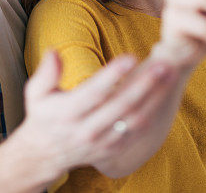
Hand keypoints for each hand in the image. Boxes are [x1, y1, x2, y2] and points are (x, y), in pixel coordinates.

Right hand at [15, 50, 177, 174]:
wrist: (46, 154)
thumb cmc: (44, 114)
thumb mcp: (36, 93)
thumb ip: (46, 73)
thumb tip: (54, 51)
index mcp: (68, 113)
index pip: (94, 92)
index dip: (113, 75)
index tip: (131, 56)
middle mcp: (87, 129)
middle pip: (121, 105)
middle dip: (145, 84)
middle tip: (163, 64)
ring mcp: (103, 142)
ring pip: (135, 119)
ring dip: (155, 97)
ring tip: (170, 74)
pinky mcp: (114, 149)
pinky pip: (138, 131)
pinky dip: (153, 112)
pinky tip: (165, 92)